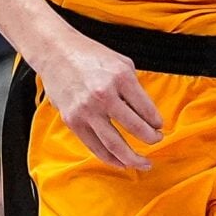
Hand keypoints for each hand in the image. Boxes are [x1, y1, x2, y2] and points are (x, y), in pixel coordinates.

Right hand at [35, 28, 161, 170]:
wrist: (56, 52)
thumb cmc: (90, 56)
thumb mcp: (121, 63)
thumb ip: (134, 87)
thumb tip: (147, 114)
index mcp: (120, 78)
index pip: (147, 109)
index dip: (157, 122)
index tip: (159, 126)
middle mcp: (104, 95)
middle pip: (135, 128)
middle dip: (151, 139)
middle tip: (156, 140)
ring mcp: (86, 110)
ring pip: (115, 145)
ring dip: (133, 158)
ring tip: (143, 163)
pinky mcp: (73, 121)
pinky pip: (94, 146)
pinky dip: (110, 158)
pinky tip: (121, 162)